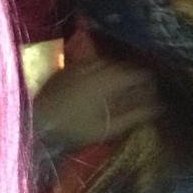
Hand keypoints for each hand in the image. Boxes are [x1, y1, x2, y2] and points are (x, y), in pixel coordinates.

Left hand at [31, 57, 159, 154]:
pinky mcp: (69, 68)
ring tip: (122, 93)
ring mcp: (81, 64)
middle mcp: (98, 65)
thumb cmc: (72, 128)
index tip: (156, 94)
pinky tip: (100, 89)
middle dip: (136, 79)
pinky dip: (102, 74)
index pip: (141, 73)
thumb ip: (135, 116)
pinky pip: (93, 66)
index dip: (152, 83)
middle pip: (125, 67)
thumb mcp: (107, 127)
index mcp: (110, 78)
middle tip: (142, 95)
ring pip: (109, 65)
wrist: (34, 119)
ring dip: (119, 75)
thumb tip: (158, 108)